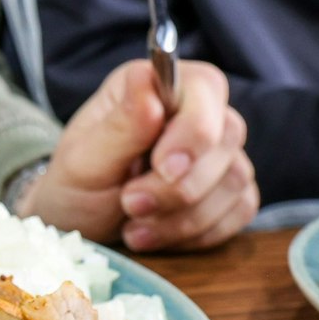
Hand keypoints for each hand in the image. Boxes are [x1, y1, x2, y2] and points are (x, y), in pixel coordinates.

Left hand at [21, 59, 258, 251]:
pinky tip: (159, 235)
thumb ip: (120, 126)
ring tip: (134, 226)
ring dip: (184, 216)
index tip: (162, 168)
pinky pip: (241, 209)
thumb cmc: (77, 185)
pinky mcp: (230, 191)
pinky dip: (200, 232)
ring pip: (236, 179)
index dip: (194, 129)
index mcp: (154, 87)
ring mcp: (217, 153)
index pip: (204, 87)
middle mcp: (194, 111)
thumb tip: (148, 84)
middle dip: (179, 186)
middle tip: (130, 204)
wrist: (82, 227)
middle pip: (225, 137)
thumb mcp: (84, 160)